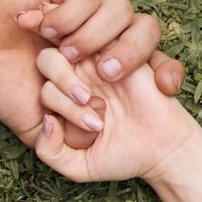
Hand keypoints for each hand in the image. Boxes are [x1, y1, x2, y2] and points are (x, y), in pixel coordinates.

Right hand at [0, 0, 183, 149]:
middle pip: (146, 31)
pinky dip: (67, 17)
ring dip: (96, 37)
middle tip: (109, 75)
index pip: (154, 66)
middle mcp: (104, 36)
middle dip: (134, 54)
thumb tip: (93, 134)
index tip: (166, 91)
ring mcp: (86, 10)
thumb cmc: (7, 91)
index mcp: (109, 69)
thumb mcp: (39, 130)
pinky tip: (45, 32)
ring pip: (119, 10)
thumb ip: (64, 146)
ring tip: (68, 56)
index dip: (167, 74)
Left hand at [33, 57, 198, 183]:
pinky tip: (113, 78)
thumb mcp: (78, 167)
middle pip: (48, 59)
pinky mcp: (122, 49)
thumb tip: (46, 120)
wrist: (160, 148)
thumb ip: (50, 152)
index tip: (83, 122)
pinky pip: (101, 34)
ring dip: (79, 75)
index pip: (42, 84)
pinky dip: (104, 55)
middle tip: (92, 114)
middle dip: (63, 86)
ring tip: (100, 104)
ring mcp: (98, 60)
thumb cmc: (121, 156)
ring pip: (70, 43)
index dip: (52, 98)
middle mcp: (77, 75)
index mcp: (64, 99)